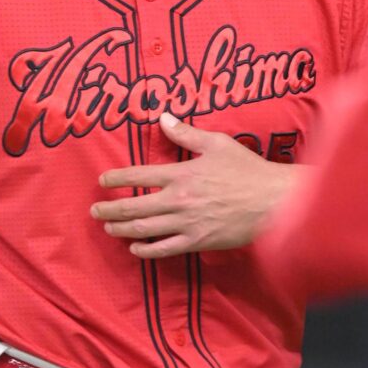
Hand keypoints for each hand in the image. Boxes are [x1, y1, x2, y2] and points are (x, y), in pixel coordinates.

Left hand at [91, 112, 301, 259]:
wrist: (273, 202)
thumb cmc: (247, 170)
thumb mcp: (218, 144)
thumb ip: (187, 133)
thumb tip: (163, 117)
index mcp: (182, 174)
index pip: (139, 176)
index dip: (117, 177)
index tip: (102, 180)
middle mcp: (179, 200)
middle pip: (134, 207)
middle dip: (110, 209)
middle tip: (95, 209)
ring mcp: (187, 223)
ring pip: (144, 230)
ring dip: (121, 229)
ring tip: (108, 227)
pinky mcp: (197, 241)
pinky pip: (165, 249)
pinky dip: (146, 250)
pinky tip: (135, 248)